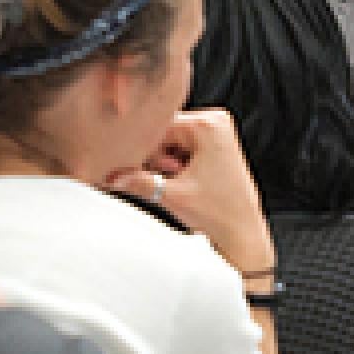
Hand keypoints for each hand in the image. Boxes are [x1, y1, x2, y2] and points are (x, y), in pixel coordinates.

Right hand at [106, 109, 274, 275]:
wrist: (243, 232)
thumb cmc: (219, 213)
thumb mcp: (171, 195)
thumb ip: (137, 181)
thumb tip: (111, 176)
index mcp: (208, 124)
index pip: (156, 126)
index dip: (140, 149)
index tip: (127, 167)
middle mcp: (215, 121)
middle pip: (163, 133)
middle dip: (154, 158)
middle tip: (165, 180)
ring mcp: (218, 133)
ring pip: (170, 143)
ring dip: (163, 164)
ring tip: (177, 183)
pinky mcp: (216, 147)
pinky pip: (182, 149)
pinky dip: (174, 166)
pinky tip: (182, 181)